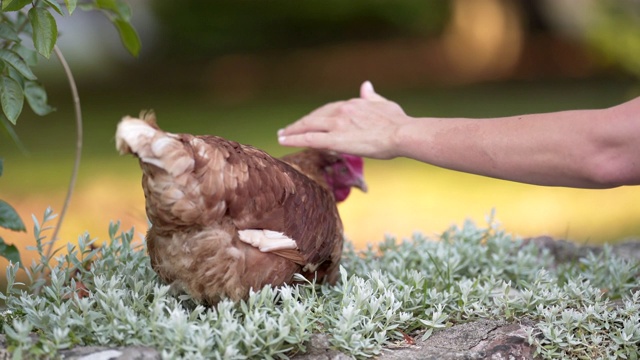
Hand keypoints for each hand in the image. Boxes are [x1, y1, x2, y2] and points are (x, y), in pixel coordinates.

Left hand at [278, 81, 411, 158]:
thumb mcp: (383, 103)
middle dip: (299, 123)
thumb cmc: (397, 122)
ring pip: (308, 126)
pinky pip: (310, 138)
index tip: (308, 121)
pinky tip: (284, 141)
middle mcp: (341, 111)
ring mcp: (337, 124)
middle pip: (314, 117)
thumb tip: (365, 85)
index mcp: (352, 104)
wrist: (402, 133)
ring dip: (292, 131)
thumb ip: (371, 96)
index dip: (316, 117)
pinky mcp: (335, 139)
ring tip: (281, 136)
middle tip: (286, 129)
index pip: (328, 110)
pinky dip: (294, 139)